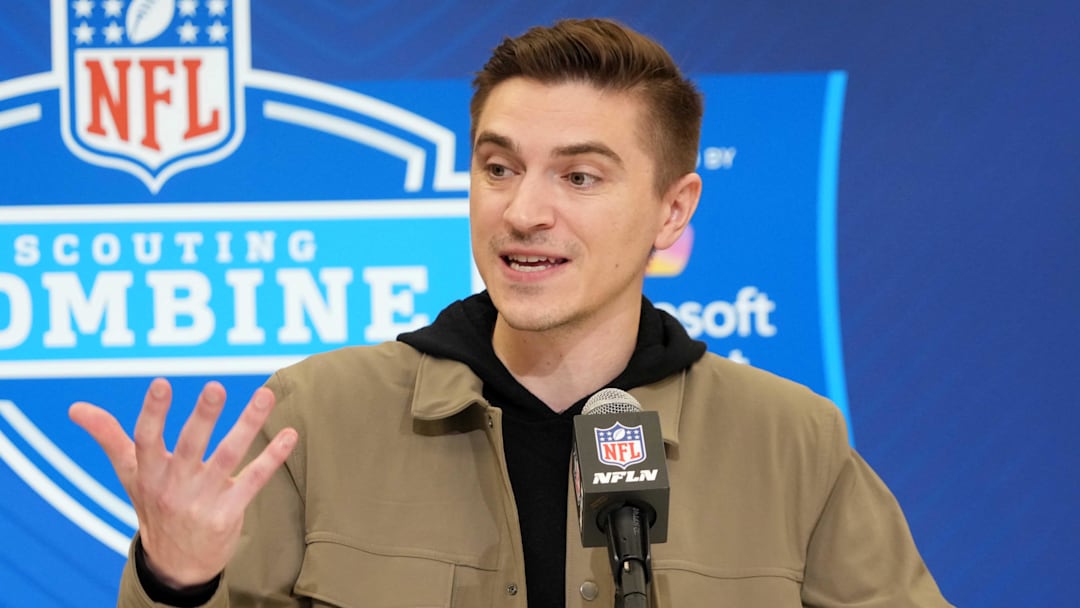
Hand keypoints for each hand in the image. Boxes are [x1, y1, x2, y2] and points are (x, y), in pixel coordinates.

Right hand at [69, 378, 297, 587]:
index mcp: (149, 472)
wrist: (176, 564)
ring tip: (265, 394)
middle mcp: (175, 485)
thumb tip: (75, 407)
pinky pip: (254, 480)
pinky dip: (273, 457)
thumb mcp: (129, 474)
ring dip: (248, 425)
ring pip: (229, 456)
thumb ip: (108, 437)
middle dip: (203, 417)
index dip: (153, 413)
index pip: (146, 440)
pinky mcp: (230, 511)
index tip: (161, 383)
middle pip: (190, 445)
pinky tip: (291, 434)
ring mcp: (204, 499)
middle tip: (215, 387)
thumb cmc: (154, 505)